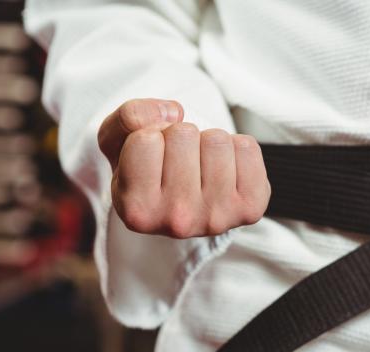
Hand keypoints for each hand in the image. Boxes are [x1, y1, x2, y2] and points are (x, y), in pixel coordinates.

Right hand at [97, 98, 270, 237]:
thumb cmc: (150, 172)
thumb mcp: (119, 143)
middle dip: (181, 136)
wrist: (187, 205)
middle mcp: (176, 221)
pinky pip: (248, 148)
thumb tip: (173, 112)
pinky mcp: (250, 208)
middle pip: (183, 134)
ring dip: (209, 142)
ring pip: (217, 140)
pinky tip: (225, 171)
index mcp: (136, 210)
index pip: (145, 139)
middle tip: (180, 160)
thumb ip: (128, 118)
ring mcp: (217, 217)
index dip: (150, 134)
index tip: (154, 156)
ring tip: (202, 165)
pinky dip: (237, 149)